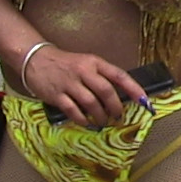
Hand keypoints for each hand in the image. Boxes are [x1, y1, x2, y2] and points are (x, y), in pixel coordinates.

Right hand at [20, 44, 144, 126]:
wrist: (36, 59)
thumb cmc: (66, 64)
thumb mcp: (86, 63)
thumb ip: (101, 77)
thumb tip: (121, 96)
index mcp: (94, 63)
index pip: (119, 75)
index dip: (134, 89)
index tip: (144, 101)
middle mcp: (83, 71)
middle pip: (106, 91)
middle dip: (116, 107)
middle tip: (118, 116)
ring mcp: (69, 83)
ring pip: (91, 103)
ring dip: (100, 115)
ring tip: (103, 121)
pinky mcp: (56, 94)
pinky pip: (73, 110)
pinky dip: (82, 119)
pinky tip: (86, 122)